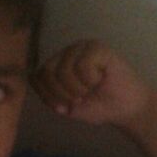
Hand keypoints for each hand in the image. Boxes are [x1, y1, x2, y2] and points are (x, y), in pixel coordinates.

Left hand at [32, 40, 153, 128]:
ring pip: (63, 70)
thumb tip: (31, 77)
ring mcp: (82, 48)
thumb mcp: (66, 106)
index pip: (36, 77)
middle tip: (78, 100)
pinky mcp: (98, 48)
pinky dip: (90, 81)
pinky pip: (82, 66)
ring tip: (90, 91)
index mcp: (57, 65)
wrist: (125, 109)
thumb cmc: (98, 106)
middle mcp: (67, 53)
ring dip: (76, 89)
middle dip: (61, 94)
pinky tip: (100, 80)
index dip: (47, 96)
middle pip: (47, 72)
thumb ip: (49, 95)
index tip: (63, 107)